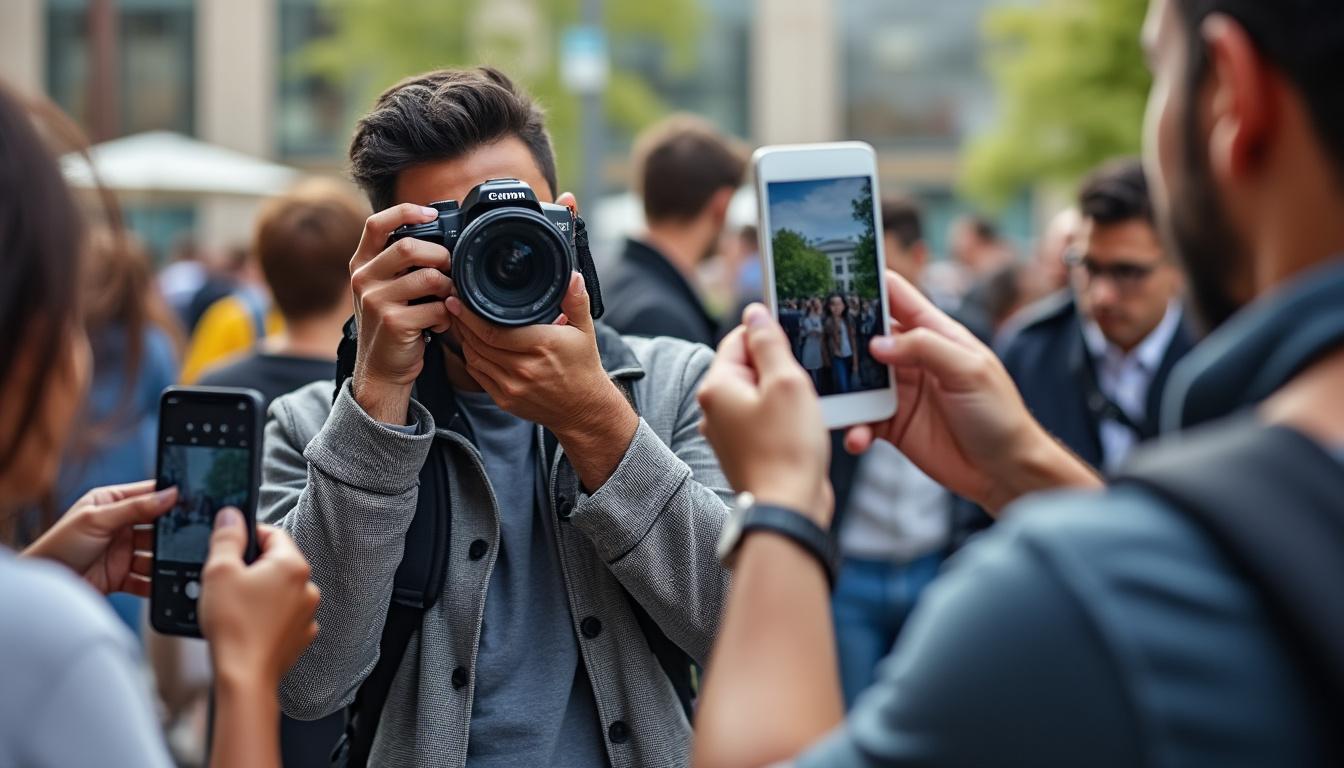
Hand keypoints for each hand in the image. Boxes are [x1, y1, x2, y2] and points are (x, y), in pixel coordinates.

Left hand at [23, 480, 175, 595]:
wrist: (44, 589)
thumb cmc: (58, 546)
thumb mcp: (96, 519)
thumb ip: (135, 507)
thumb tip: (170, 493)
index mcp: (111, 503)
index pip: (149, 494)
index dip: (170, 496)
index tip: (193, 499)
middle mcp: (120, 526)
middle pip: (158, 525)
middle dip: (172, 531)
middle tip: (190, 533)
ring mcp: (123, 552)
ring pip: (156, 554)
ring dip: (166, 559)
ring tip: (179, 561)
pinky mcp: (123, 576)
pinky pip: (148, 579)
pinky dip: (158, 582)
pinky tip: (167, 582)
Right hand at [199, 510, 319, 688]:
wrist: (244, 677)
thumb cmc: (233, 626)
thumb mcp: (219, 571)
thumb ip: (227, 538)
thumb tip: (231, 517)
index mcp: (293, 565)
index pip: (273, 534)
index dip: (247, 535)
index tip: (230, 543)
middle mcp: (307, 587)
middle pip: (277, 562)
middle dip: (252, 567)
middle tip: (226, 580)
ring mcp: (307, 613)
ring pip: (280, 590)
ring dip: (260, 592)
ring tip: (234, 606)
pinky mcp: (300, 635)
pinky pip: (282, 615)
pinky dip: (266, 615)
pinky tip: (246, 624)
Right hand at [349, 203, 454, 423]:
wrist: (381, 370)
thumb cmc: (391, 325)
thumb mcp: (385, 289)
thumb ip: (400, 264)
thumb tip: (441, 238)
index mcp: (361, 264)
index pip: (376, 224)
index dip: (405, 211)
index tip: (431, 212)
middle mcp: (363, 279)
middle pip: (409, 247)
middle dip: (440, 255)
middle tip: (450, 269)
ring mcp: (375, 301)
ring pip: (428, 277)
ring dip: (448, 288)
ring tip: (447, 300)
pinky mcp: (393, 322)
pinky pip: (436, 308)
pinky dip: (446, 316)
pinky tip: (440, 324)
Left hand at [447, 271, 638, 486]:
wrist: (583, 409)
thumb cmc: (582, 367)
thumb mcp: (585, 330)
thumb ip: (576, 301)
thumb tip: (572, 276)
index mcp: (542, 346)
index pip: (493, 330)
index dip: (470, 314)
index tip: (459, 298)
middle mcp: (524, 368)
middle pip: (478, 342)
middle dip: (461, 321)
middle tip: (453, 304)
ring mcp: (512, 386)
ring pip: (474, 357)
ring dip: (463, 338)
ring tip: (459, 321)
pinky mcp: (504, 399)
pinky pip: (478, 374)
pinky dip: (471, 357)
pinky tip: (471, 344)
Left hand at [698, 305, 831, 524]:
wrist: (788, 510)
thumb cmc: (788, 447)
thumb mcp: (786, 382)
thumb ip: (770, 344)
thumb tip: (755, 312)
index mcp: (717, 386)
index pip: (739, 339)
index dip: (770, 333)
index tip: (799, 335)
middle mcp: (714, 409)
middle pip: (749, 367)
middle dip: (781, 366)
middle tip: (809, 374)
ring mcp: (728, 433)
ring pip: (760, 395)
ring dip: (787, 393)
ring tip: (810, 402)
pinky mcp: (747, 451)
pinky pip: (765, 420)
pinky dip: (785, 417)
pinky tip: (806, 424)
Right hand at [845, 271, 1099, 511]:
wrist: (1004, 471)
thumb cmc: (999, 414)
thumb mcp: (969, 370)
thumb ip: (925, 348)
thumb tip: (877, 343)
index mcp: (935, 334)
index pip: (896, 297)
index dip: (868, 284)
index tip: (834, 278)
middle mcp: (913, 359)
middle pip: (866, 337)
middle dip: (841, 340)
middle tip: (813, 344)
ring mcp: (900, 392)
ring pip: (857, 381)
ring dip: (843, 391)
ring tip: (832, 403)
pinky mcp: (892, 425)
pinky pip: (862, 421)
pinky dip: (855, 429)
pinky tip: (858, 439)